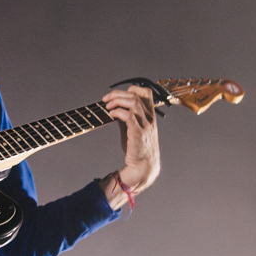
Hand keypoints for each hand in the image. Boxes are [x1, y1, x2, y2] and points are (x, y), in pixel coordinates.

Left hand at [99, 85, 160, 207]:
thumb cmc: (138, 150)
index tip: (119, 95)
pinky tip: (111, 115)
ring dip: (117, 100)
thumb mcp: (134, 129)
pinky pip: (128, 115)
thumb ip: (127, 118)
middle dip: (117, 93)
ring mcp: (145, 124)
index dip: (132, 88)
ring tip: (107, 106)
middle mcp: (149, 118)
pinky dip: (117, 112)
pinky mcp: (138, 132)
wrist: (144, 167)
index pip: (146, 93)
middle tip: (105, 99)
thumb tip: (114, 109)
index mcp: (150, 115)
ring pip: (133, 102)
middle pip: (135, 95)